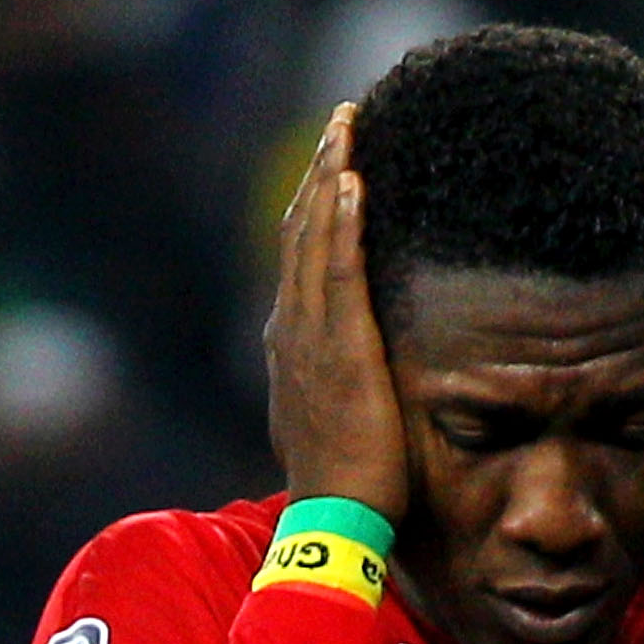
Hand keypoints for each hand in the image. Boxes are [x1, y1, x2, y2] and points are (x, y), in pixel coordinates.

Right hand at [263, 105, 407, 525]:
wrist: (332, 524)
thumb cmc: (343, 487)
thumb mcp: (331, 423)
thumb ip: (333, 386)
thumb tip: (349, 373)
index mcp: (290, 344)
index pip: (300, 259)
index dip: (315, 206)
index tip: (336, 163)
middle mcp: (291, 331)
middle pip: (301, 232)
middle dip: (321, 171)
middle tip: (343, 119)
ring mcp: (310, 339)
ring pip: (315, 240)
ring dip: (331, 177)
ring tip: (347, 127)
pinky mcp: (340, 352)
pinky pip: (339, 274)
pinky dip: (343, 225)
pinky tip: (353, 181)